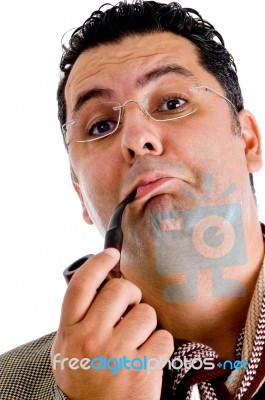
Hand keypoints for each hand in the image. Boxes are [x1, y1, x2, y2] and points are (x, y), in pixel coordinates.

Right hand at [51, 248, 173, 399]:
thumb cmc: (85, 376)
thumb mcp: (69, 346)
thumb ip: (80, 315)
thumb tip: (103, 280)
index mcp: (70, 331)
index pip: (82, 284)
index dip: (99, 263)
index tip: (112, 254)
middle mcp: (90, 340)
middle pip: (120, 290)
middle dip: (130, 295)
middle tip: (129, 309)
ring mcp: (115, 356)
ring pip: (146, 313)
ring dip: (146, 324)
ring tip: (136, 340)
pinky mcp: (141, 371)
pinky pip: (163, 338)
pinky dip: (160, 345)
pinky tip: (148, 356)